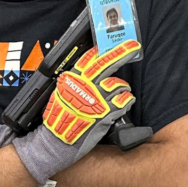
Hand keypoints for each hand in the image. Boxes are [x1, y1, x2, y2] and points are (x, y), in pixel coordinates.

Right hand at [12, 40, 140, 183]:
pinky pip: (123, 102)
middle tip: (133, 46)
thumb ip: (74, 82)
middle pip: (106, 64)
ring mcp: (95, 99)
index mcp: (71, 79)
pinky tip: (125, 103)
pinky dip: (127, 101)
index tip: (114, 43)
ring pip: (118, 84)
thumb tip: (88, 72)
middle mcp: (83, 86)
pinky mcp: (105, 114)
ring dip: (123, 88)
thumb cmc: (57, 120)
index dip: (103, 49)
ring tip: (120, 94)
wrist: (55, 143)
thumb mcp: (60, 95)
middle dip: (122, 52)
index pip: (89, 58)